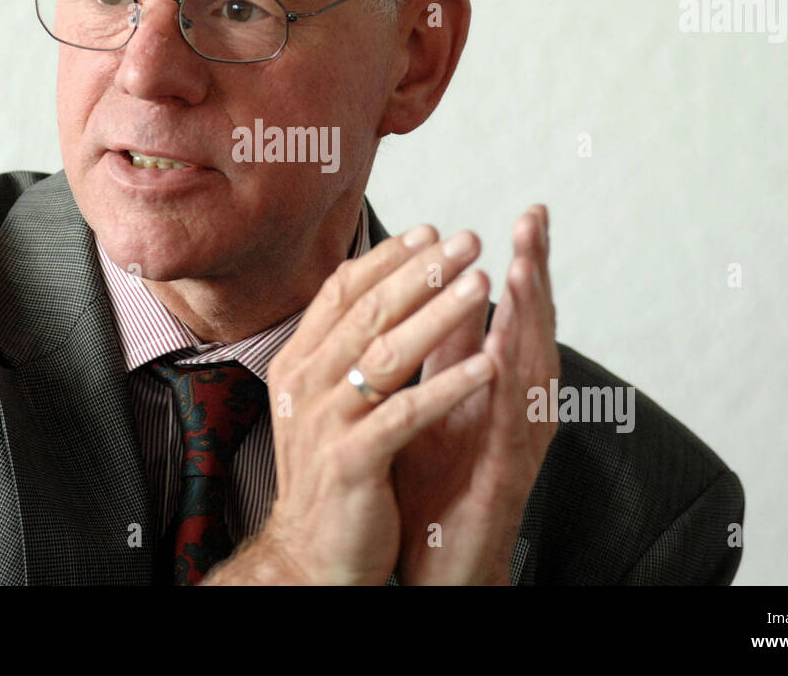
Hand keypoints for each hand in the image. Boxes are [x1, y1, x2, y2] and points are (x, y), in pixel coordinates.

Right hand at [203, 224, 496, 584]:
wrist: (309, 554)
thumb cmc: (330, 472)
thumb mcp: (326, 398)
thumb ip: (343, 346)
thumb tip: (374, 284)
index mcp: (299, 363)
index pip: (341, 293)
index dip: (388, 259)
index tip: (431, 232)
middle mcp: (305, 385)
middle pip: (367, 313)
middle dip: (422, 271)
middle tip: (467, 240)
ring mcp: (325, 423)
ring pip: (386, 354)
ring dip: (439, 315)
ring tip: (482, 283)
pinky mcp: (352, 462)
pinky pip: (405, 415)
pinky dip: (448, 387)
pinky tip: (487, 365)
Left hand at [392, 205, 559, 584]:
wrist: (434, 558)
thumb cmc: (438, 480)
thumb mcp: (438, 396)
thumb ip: (449, 348)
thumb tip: (449, 289)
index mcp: (501, 385)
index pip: (518, 313)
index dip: (526, 264)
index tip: (528, 214)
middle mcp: (519, 408)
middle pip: (535, 330)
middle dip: (536, 274)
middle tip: (534, 221)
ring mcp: (517, 441)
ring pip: (531, 368)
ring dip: (529, 318)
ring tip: (523, 267)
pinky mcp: (504, 475)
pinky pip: (510, 423)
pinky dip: (510, 385)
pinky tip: (505, 350)